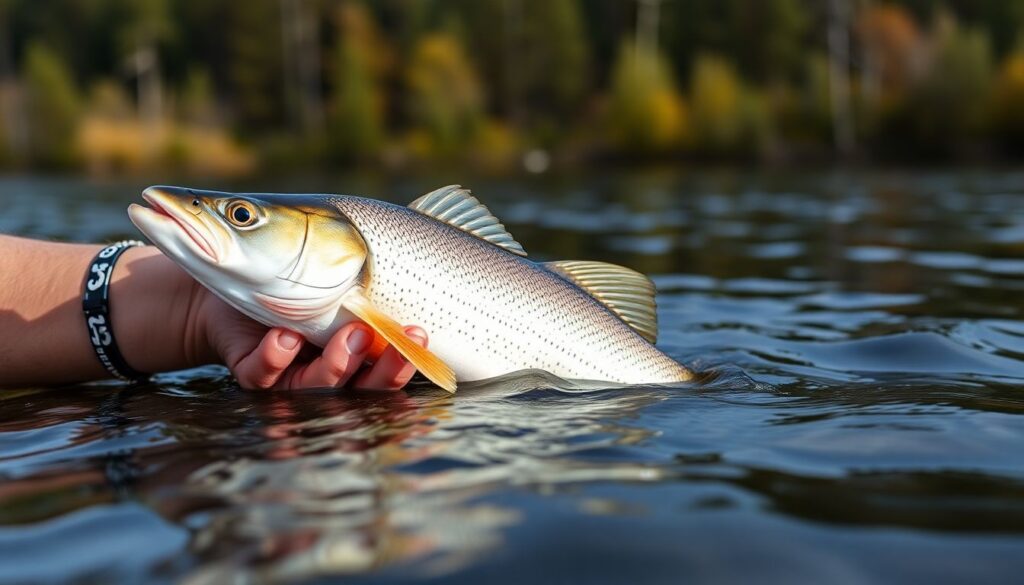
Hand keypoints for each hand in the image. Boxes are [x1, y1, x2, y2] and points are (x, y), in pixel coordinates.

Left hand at [193, 288, 426, 390]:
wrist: (232, 267)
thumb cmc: (289, 266)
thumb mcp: (332, 267)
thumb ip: (364, 274)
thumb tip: (411, 251)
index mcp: (353, 350)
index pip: (386, 367)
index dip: (406, 360)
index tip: (422, 335)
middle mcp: (325, 368)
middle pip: (361, 388)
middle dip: (384, 372)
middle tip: (398, 345)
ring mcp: (288, 374)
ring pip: (316, 386)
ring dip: (337, 365)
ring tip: (349, 335)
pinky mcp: (251, 370)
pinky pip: (264, 374)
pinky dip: (276, 357)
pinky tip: (285, 336)